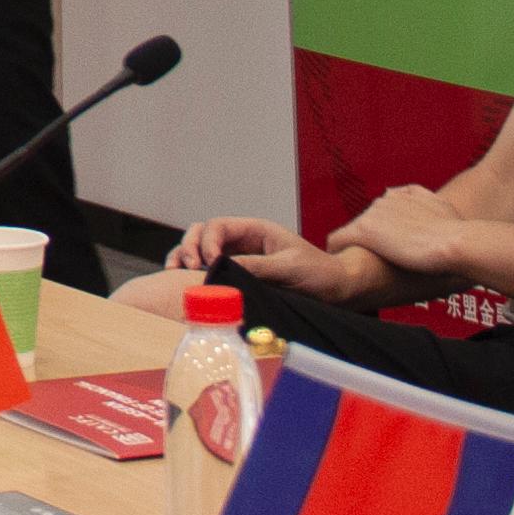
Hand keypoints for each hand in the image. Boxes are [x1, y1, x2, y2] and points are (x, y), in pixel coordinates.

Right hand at [172, 217, 306, 271]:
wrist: (337, 288)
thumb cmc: (318, 272)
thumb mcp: (289, 267)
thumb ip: (257, 265)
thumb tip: (223, 268)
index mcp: (255, 230)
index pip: (219, 226)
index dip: (208, 241)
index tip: (210, 262)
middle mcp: (242, 241)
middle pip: (202, 233)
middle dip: (189, 246)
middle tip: (187, 267)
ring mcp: (238, 257)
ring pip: (200, 249)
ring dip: (184, 256)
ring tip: (176, 271)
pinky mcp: (238, 275)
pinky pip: (210, 269)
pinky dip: (193, 273)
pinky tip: (185, 281)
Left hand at [330, 185, 472, 280]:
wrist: (454, 243)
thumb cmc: (454, 231)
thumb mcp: (440, 205)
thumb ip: (421, 199)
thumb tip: (403, 198)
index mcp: (400, 195)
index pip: (381, 213)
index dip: (384, 234)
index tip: (389, 249)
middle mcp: (383, 200)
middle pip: (366, 223)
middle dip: (371, 241)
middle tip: (377, 263)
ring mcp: (372, 215)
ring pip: (352, 232)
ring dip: (356, 248)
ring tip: (358, 267)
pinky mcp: (363, 231)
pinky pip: (337, 240)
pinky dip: (337, 251)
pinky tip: (341, 265)